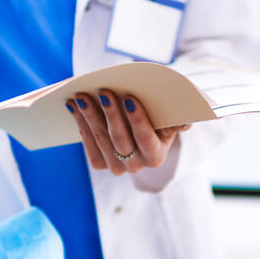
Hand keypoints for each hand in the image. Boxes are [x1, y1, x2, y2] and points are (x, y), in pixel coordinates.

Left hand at [66, 89, 191, 174]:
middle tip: (102, 91)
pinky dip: (81, 123)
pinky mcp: (100, 163)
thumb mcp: (170, 116)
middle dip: (110, 113)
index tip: (129, 98)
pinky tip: (74, 106)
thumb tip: (185, 122)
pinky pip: (88, 144)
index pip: (146, 138)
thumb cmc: (158, 117)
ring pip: (101, 140)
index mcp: (156, 156)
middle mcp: (137, 166)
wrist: (142, 129)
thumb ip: (178, 118)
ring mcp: (117, 167)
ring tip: (82, 95)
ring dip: (90, 116)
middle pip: (120, 139)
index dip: (138, 118)